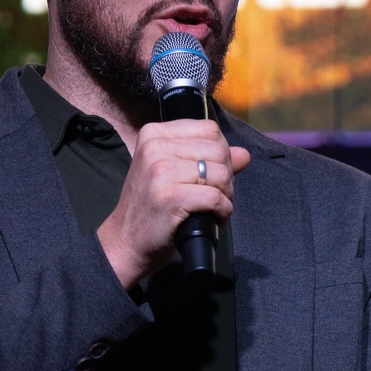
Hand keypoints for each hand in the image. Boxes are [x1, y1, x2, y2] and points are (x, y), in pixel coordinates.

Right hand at [97, 119, 250, 289]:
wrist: (126, 241)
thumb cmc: (152, 207)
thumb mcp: (174, 174)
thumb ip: (208, 159)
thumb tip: (244, 154)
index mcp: (154, 134)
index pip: (209, 129)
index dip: (221, 153)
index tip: (212, 174)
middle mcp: (155, 147)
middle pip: (218, 150)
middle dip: (226, 176)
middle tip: (215, 195)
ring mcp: (160, 172)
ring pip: (220, 174)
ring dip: (226, 195)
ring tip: (212, 208)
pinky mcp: (170, 197)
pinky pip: (215, 198)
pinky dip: (223, 211)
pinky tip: (213, 218)